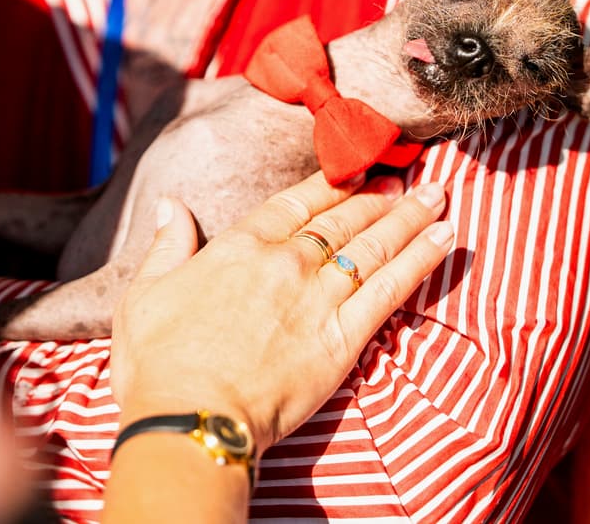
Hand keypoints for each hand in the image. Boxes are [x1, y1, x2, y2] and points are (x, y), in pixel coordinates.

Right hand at [109, 171, 452, 452]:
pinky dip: (422, 261)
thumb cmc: (158, 364)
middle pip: (342, 220)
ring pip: (374, 247)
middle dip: (377, 197)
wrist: (190, 418)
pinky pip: (392, 290)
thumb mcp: (144, 294)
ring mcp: (318, 299)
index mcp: (238, 248)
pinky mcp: (344, 338)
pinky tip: (445, 240)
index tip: (354, 171)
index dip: (329, 184)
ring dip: (410, 219)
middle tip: (406, 180)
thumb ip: (166, 245)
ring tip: (437, 198)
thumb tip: (170, 206)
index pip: (294, 203)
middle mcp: (285, 263)